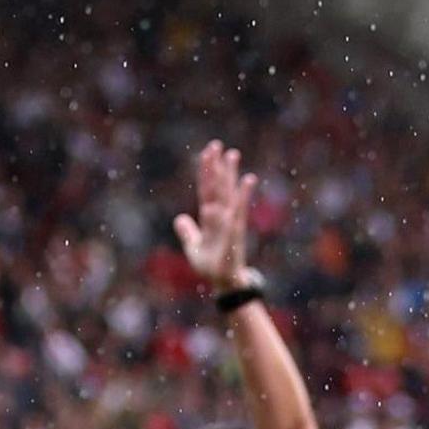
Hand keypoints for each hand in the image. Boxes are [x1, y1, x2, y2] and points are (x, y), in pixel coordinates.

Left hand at [172, 139, 257, 293]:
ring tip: (233, 154)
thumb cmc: (211, 267)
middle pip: (217, 186)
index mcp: (209, 218)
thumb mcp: (193, 248)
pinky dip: (243, 194)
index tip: (207, 152)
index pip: (206, 189)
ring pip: (227, 193)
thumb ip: (187, 232)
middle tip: (217, 144)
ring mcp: (229, 221)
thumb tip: (179, 219)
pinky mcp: (235, 231)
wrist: (223, 283)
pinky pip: (238, 210)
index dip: (205, 172)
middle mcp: (220, 215)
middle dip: (217, 166)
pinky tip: (248, 179)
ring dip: (230, 174)